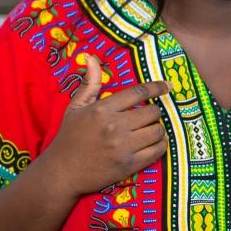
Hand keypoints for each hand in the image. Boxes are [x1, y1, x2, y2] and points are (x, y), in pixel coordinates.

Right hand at [40, 53, 170, 195]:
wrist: (61, 173)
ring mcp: (123, 147)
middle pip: (153, 112)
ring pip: (158, 131)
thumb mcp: (75, 108)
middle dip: (155, 112)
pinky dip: (160, 145)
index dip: (157, 87)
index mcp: (102, 110)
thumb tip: (91, 57)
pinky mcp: (129, 165)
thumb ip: (90, 84)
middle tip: (148, 116)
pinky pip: (158, 151)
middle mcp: (114, 127)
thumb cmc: (69, 138)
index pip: (138, 92)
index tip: (168, 86)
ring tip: (150, 130)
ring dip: (158, 129)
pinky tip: (154, 143)